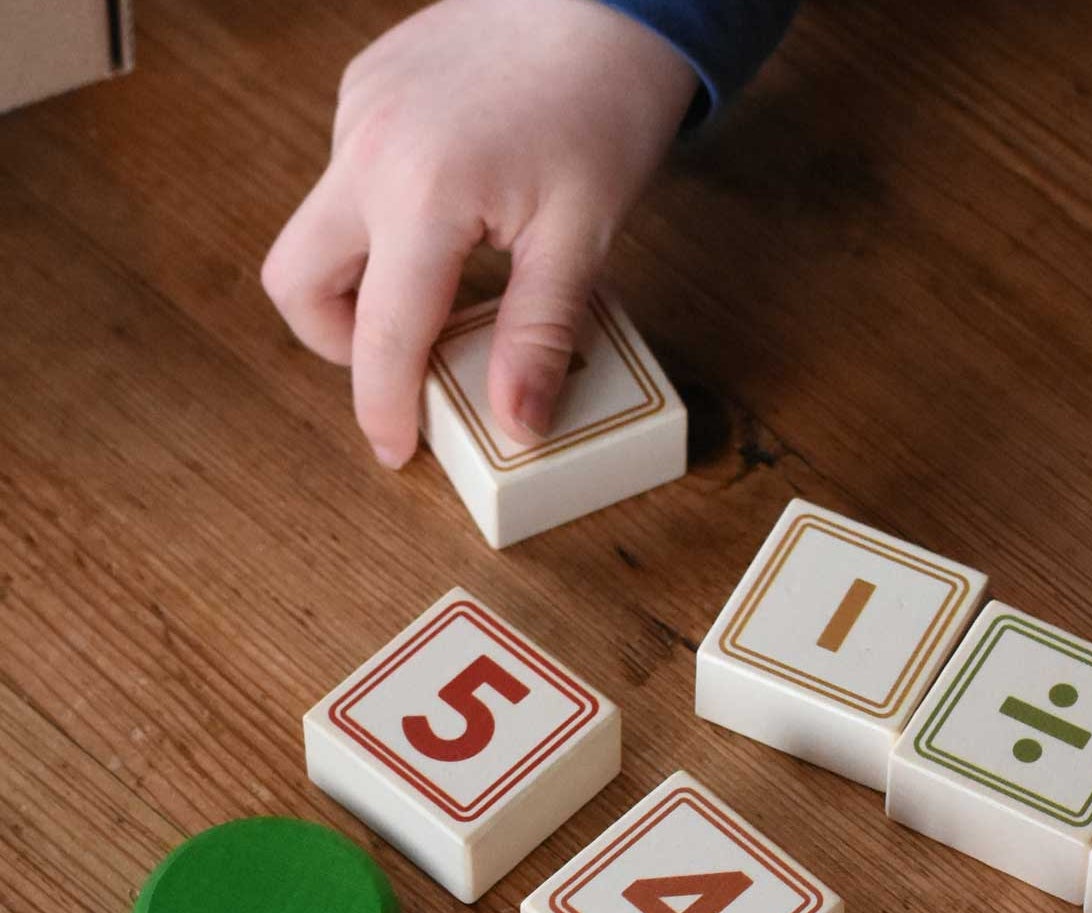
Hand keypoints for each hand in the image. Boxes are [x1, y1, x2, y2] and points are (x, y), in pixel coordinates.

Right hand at [262, 0, 697, 467]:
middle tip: (409, 367)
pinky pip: (349, 179)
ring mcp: (357, 113)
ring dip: (369, 281)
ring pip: (321, 230)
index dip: (384, 408)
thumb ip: (539, 337)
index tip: (398, 451)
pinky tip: (458, 220)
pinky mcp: (365, 89)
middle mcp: (366, 150)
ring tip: (453, 293)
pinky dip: (388, 224)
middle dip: (341, 344)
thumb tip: (516, 424)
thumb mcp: (582, 238)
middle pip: (297, 280)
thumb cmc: (602, 103)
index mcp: (420, 193)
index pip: (380, 336)